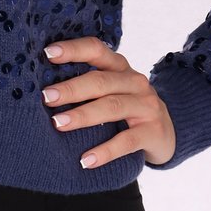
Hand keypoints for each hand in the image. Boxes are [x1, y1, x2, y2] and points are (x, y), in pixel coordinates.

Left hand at [41, 36, 176, 167]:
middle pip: (101, 81)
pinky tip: (85, 161)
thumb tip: (42, 89)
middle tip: (46, 97)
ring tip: (58, 124)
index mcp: (120, 67)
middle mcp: (134, 82)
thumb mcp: (113, 89)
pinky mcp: (152, 132)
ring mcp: (146, 106)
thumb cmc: (127, 107)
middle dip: (72, 88)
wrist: (169, 131)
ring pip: (112, 107)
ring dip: (83, 115)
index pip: (96, 50)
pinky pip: (126, 142)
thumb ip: (87, 85)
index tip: (48, 53)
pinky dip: (104, 151)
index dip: (73, 50)